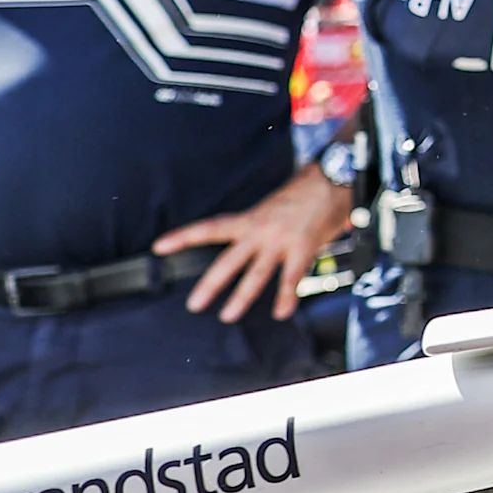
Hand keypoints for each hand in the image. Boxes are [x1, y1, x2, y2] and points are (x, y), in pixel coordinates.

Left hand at [166, 164, 353, 322]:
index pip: (210, 228)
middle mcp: (260, 230)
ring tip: (228, 316)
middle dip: (210, 284)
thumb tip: (266, 241)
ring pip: (256, 274)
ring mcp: (281, 241)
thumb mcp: (276, 205)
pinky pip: (291, 278)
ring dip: (241, 297)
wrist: (334, 177)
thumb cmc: (309, 188)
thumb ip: (267, 225)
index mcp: (251, 218)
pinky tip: (281, 312)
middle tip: (194, 305)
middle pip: (228, 261)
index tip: (159, 247)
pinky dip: (285, 297)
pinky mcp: (303, 248)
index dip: (183, 238)